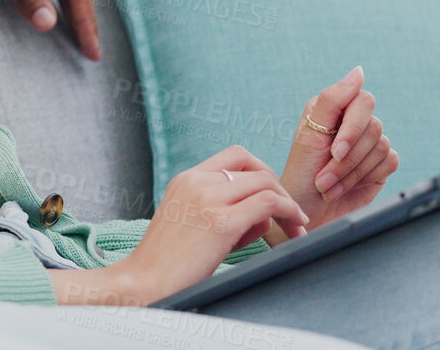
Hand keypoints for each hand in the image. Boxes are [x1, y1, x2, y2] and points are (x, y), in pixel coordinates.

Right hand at [53, 146, 307, 305]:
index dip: (262, 173)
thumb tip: (265, 215)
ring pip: (265, 182)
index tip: (273, 196)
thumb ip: (222, 210)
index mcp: (186, 179)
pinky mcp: (221, 222)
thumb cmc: (167, 262)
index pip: (235, 156)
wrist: (143, 282)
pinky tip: (295, 227)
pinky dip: (288, 211)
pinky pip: (267, 203)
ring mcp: (208, 199)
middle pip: (255, 167)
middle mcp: (196, 181)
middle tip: (292, 214)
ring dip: (288, 202)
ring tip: (296, 227)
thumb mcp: (190, 223)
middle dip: (280, 188)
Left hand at [280, 66, 398, 228]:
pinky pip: (389, 163)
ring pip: (381, 147)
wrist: (306, 211)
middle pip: (374, 127)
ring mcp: (369, 144)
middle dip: (348, 159)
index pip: (363, 101)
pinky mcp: (381, 165)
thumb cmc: (302, 172)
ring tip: (328, 186)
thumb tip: (359, 72)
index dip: (353, 128)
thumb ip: (332, 99)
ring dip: (351, 174)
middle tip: (325, 177)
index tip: (335, 151)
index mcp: (335, 109)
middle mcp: (354, 123)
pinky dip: (365, 179)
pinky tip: (346, 187)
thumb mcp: (310, 134)